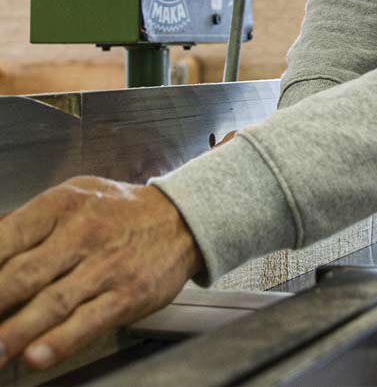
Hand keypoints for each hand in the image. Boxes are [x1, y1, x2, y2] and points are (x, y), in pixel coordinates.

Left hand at [0, 177, 201, 370]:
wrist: (180, 218)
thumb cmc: (117, 211)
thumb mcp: (74, 197)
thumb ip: (27, 224)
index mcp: (62, 205)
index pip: (7, 237)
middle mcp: (83, 233)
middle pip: (23, 274)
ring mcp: (106, 266)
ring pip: (51, 302)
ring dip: (14, 332)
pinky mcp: (128, 294)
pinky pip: (89, 321)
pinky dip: (61, 341)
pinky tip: (37, 356)